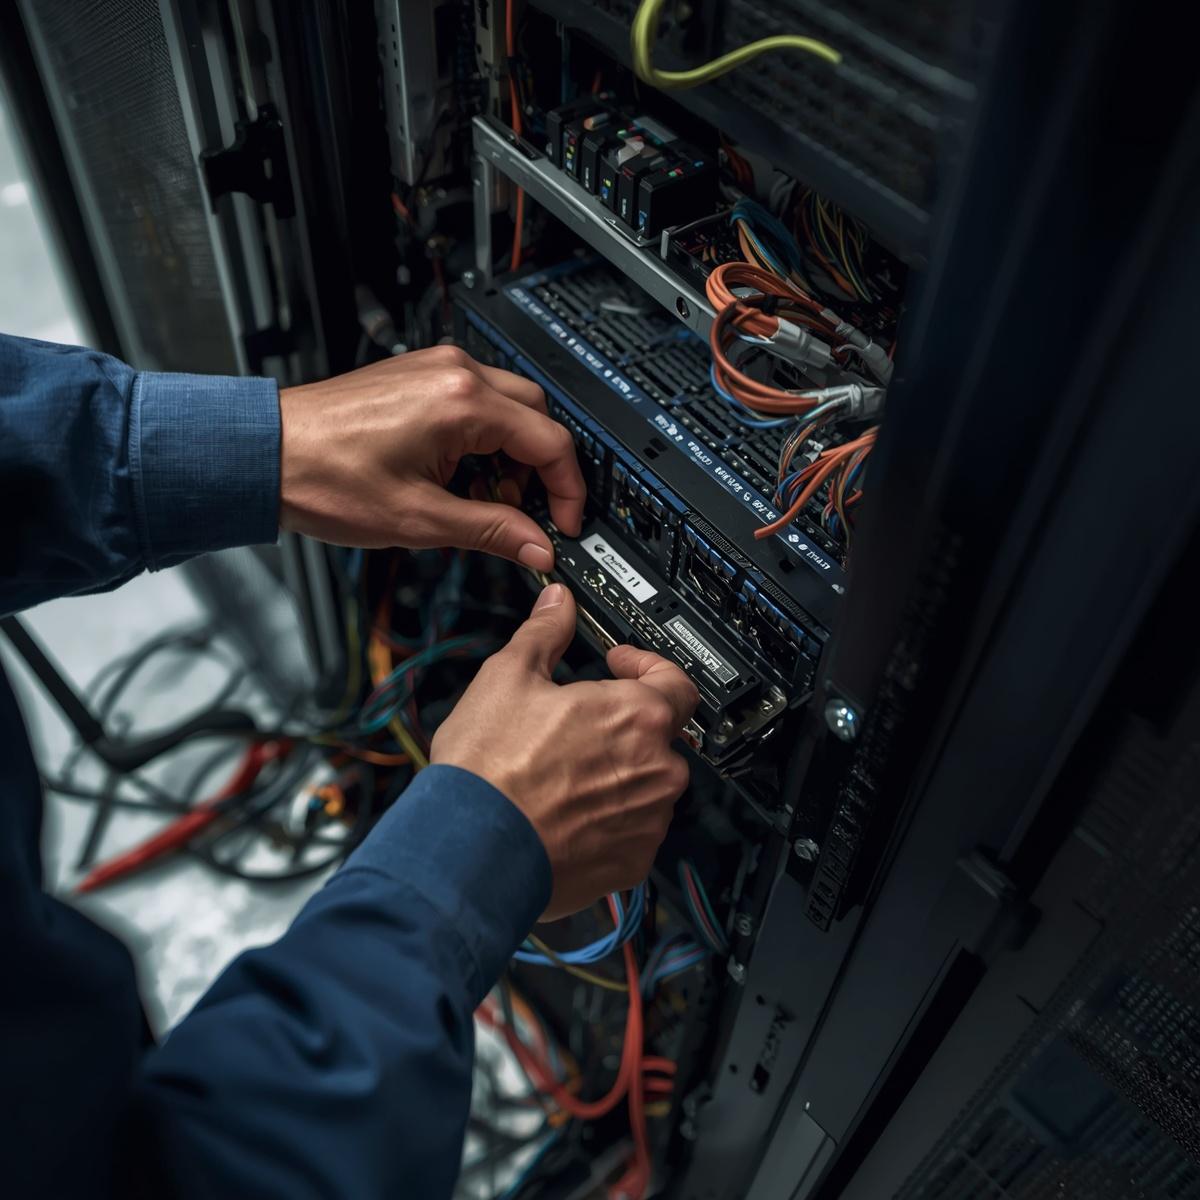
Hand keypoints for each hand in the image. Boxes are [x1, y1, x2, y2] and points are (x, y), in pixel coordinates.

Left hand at [278, 346, 584, 568]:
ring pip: (508, 408)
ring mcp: (434, 369)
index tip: (563, 524)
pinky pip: (474, 402)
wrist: (265, 455)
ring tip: (481, 500)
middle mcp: (454, 373)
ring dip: (511, 456)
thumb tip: (538, 547)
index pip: (550, 441)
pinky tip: (458, 476)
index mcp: (462, 402)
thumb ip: (493, 530)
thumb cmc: (324, 477)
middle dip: (541, 470)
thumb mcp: (421, 519)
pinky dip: (482, 440)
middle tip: (525, 515)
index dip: (567, 490)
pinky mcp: (417, 377)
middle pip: (537, 416)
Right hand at [431, 583, 699, 918]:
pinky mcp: (633, 861)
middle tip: (579, 720)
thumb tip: (557, 604)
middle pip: (659, 733)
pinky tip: (564, 810)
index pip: (676, 680)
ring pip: (646, 783)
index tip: (621, 664)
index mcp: (638, 715)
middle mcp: (658, 768)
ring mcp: (648, 820)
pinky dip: (607, 817)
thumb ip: (545, 633)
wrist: (470, 852)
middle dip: (624, 722)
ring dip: (617, 771)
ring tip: (563, 770)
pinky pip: (632, 829)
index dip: (647, 665)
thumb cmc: (489, 771)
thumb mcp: (508, 677)